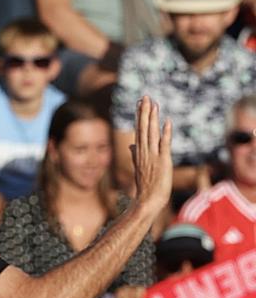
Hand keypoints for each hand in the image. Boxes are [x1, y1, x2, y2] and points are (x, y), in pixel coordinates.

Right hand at [129, 97, 173, 215]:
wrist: (148, 201)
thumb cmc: (145, 186)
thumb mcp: (139, 167)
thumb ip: (135, 154)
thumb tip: (131, 145)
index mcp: (139, 152)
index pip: (139, 130)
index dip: (140, 116)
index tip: (140, 103)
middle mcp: (144, 152)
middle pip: (143, 128)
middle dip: (145, 112)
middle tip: (146, 97)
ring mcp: (153, 156)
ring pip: (152, 133)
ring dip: (153, 118)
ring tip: (154, 104)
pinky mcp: (163, 161)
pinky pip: (164, 144)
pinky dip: (165, 133)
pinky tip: (167, 122)